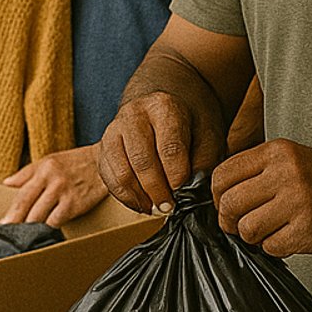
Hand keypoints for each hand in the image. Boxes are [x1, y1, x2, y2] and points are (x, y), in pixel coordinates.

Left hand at [1, 145, 108, 225]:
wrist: (104, 163)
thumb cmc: (74, 163)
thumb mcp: (49, 161)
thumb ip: (26, 173)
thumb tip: (7, 183)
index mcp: (43, 169)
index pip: (22, 194)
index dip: (11, 211)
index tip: (2, 224)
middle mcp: (52, 181)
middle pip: (28, 206)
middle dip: (16, 222)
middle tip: (8, 235)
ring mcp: (64, 193)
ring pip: (41, 216)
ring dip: (31, 228)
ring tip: (23, 237)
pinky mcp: (76, 205)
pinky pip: (57, 221)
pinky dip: (49, 228)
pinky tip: (44, 234)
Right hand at [97, 90, 225, 215]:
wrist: (163, 103)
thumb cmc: (189, 122)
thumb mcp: (208, 134)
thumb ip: (203, 162)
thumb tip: (189, 192)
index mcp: (164, 108)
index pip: (169, 148)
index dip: (177, 176)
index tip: (184, 193)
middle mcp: (134, 115)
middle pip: (142, 161)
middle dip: (157, 191)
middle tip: (169, 208)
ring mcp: (114, 130)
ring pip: (121, 172)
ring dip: (139, 197)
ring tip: (156, 209)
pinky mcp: (103, 146)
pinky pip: (108, 177)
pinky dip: (125, 197)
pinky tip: (142, 203)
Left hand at [213, 139, 311, 257]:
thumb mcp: (292, 158)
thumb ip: (257, 170)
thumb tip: (219, 194)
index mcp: (277, 152)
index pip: (222, 174)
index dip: (217, 196)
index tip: (225, 204)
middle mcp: (286, 174)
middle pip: (229, 203)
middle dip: (228, 220)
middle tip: (238, 225)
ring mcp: (298, 203)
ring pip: (247, 228)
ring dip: (252, 236)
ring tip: (267, 231)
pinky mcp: (309, 231)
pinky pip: (271, 247)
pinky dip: (274, 248)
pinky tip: (289, 237)